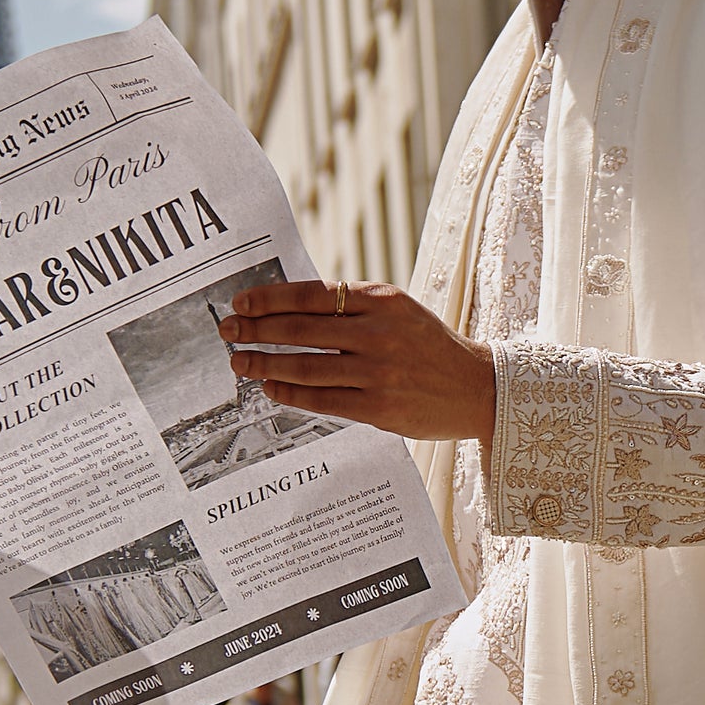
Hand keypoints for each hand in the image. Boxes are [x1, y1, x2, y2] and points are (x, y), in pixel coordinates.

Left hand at [219, 275, 497, 446]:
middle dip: (256, 331)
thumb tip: (288, 308)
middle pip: (300, 330)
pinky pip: (321, 400)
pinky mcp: (379, 409)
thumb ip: (351, 307)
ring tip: (239, 362)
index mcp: (382, 300)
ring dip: (263, 363)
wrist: (477, 387)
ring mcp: (379, 372)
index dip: (269, 299)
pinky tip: (270, 387)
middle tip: (227, 332)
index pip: (311, 295)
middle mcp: (379, 332)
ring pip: (305, 366)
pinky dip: (289, 393)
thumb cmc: (428, 346)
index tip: (239, 303)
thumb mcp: (397, 311)